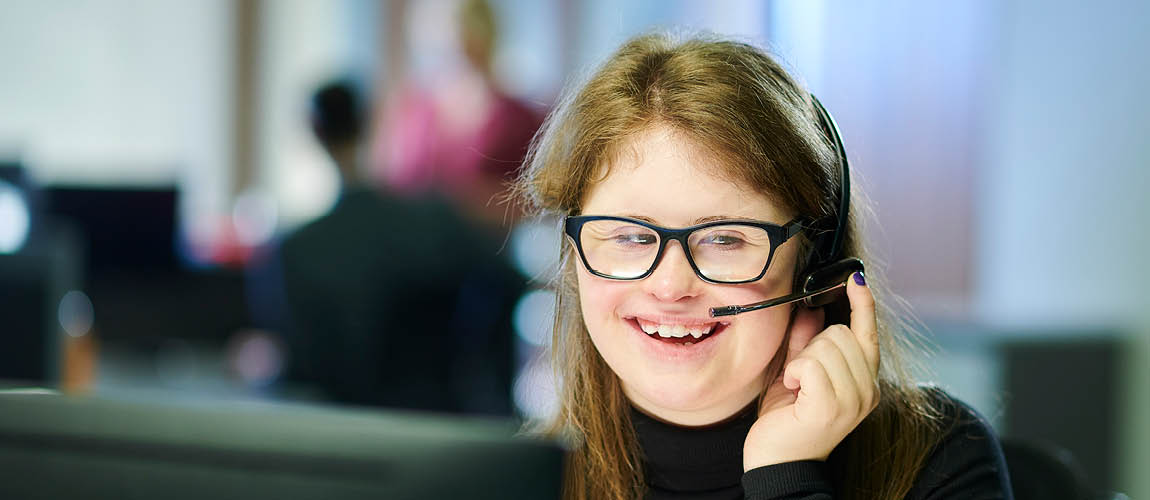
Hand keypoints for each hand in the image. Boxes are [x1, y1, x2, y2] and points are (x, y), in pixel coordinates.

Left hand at [743, 273, 880, 470]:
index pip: (868, 333)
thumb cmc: (787, 420)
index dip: (863, 303)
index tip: (856, 278)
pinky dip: (793, 371)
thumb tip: (812, 310)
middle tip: (800, 377)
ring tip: (797, 387)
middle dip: (812, 346)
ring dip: (800, 362)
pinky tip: (792, 390)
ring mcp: (853, 400)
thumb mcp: (796, 374)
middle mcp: (867, 391)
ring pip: (824, 346)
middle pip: (839, 334)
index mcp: (865, 382)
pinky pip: (809, 363)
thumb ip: (806, 343)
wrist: (777, 463)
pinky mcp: (831, 406)